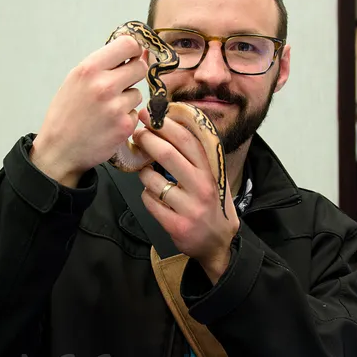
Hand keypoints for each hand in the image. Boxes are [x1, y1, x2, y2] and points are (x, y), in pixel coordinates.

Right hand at [31, 36, 147, 186]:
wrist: (58, 150)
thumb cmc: (66, 114)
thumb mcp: (75, 80)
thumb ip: (102, 65)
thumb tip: (134, 50)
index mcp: (89, 69)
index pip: (128, 44)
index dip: (134, 50)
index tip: (131, 56)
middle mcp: (104, 85)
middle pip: (140, 67)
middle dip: (133, 75)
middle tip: (120, 84)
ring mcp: (116, 107)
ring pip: (138, 93)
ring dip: (127, 100)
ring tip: (106, 110)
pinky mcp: (125, 126)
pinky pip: (135, 114)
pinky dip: (125, 118)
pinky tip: (108, 124)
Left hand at [133, 108, 240, 281]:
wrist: (219, 242)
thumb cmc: (212, 203)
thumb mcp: (213, 176)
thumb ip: (197, 155)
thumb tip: (170, 126)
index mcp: (211, 170)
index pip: (188, 139)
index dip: (166, 124)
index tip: (149, 114)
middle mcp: (203, 187)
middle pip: (168, 155)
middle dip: (148, 140)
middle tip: (138, 134)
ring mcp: (190, 207)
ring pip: (153, 180)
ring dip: (143, 173)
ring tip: (146, 172)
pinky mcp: (177, 225)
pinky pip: (150, 202)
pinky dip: (146, 195)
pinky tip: (153, 195)